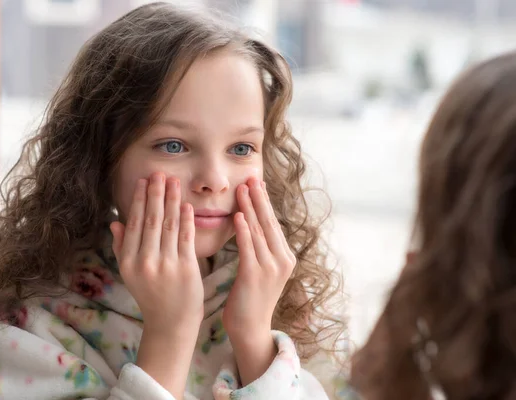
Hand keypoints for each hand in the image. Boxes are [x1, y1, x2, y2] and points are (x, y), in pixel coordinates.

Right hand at [110, 172, 203, 397]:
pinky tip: (186, 204)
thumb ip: (121, 247)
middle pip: (151, 221)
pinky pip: (186, 238)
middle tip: (159, 173)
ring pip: (169, 225)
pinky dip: (186, 219)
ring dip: (171, 200)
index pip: (134, 224)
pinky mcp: (186, 268)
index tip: (143, 182)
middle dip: (155, 194)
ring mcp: (166, 265)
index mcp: (128, 262)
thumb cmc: (151, 296)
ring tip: (173, 181)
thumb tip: (115, 222)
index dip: (139, 201)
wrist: (171, 323)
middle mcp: (145, 262)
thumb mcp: (129, 274)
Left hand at [223, 177, 295, 384]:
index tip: (255, 182)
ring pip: (259, 231)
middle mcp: (283, 260)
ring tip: (242, 188)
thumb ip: (259, 248)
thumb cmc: (250, 298)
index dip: (263, 201)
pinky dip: (243, 230)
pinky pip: (249, 247)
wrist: (250, 329)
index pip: (273, 223)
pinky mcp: (256, 276)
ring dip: (249, 207)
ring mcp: (271, 268)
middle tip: (250, 177)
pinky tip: (238, 215)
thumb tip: (250, 223)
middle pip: (268, 222)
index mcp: (285, 257)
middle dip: (258, 198)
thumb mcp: (260, 270)